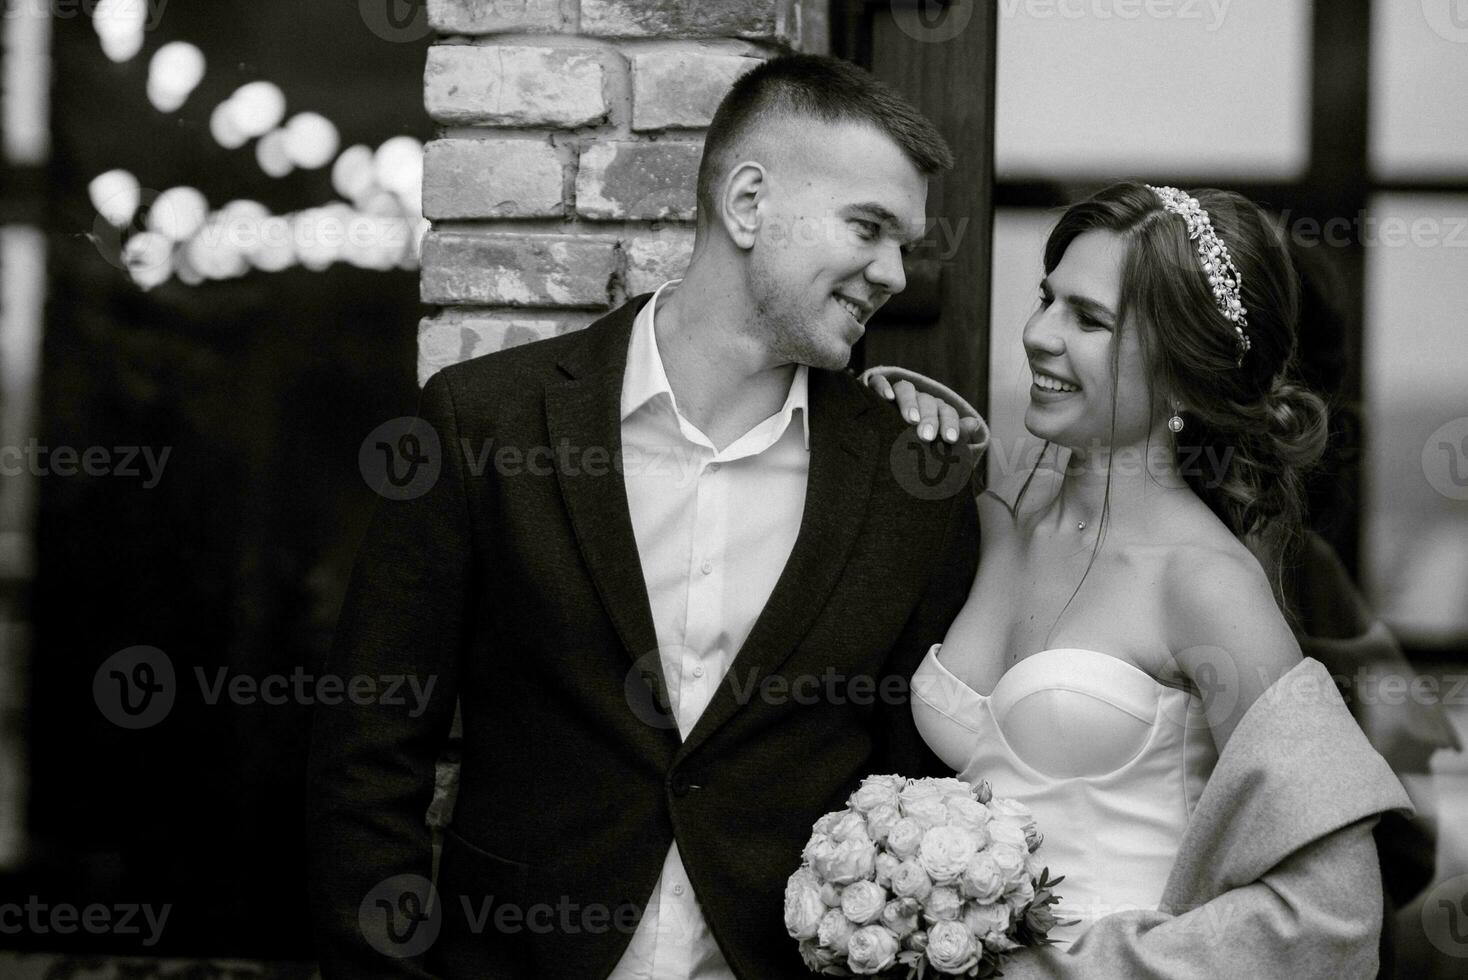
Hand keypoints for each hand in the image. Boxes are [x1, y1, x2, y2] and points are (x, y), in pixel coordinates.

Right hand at [866, 375, 985, 445]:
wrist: (884, 436)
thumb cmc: (915, 442)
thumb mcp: (935, 441)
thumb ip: (957, 433)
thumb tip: (975, 424)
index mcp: (935, 410)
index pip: (946, 412)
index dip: (950, 424)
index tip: (950, 439)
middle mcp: (918, 399)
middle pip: (927, 402)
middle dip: (929, 418)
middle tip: (927, 437)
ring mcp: (897, 394)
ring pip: (906, 389)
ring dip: (909, 403)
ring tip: (910, 420)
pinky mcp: (876, 391)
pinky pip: (879, 383)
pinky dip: (883, 387)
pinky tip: (887, 398)